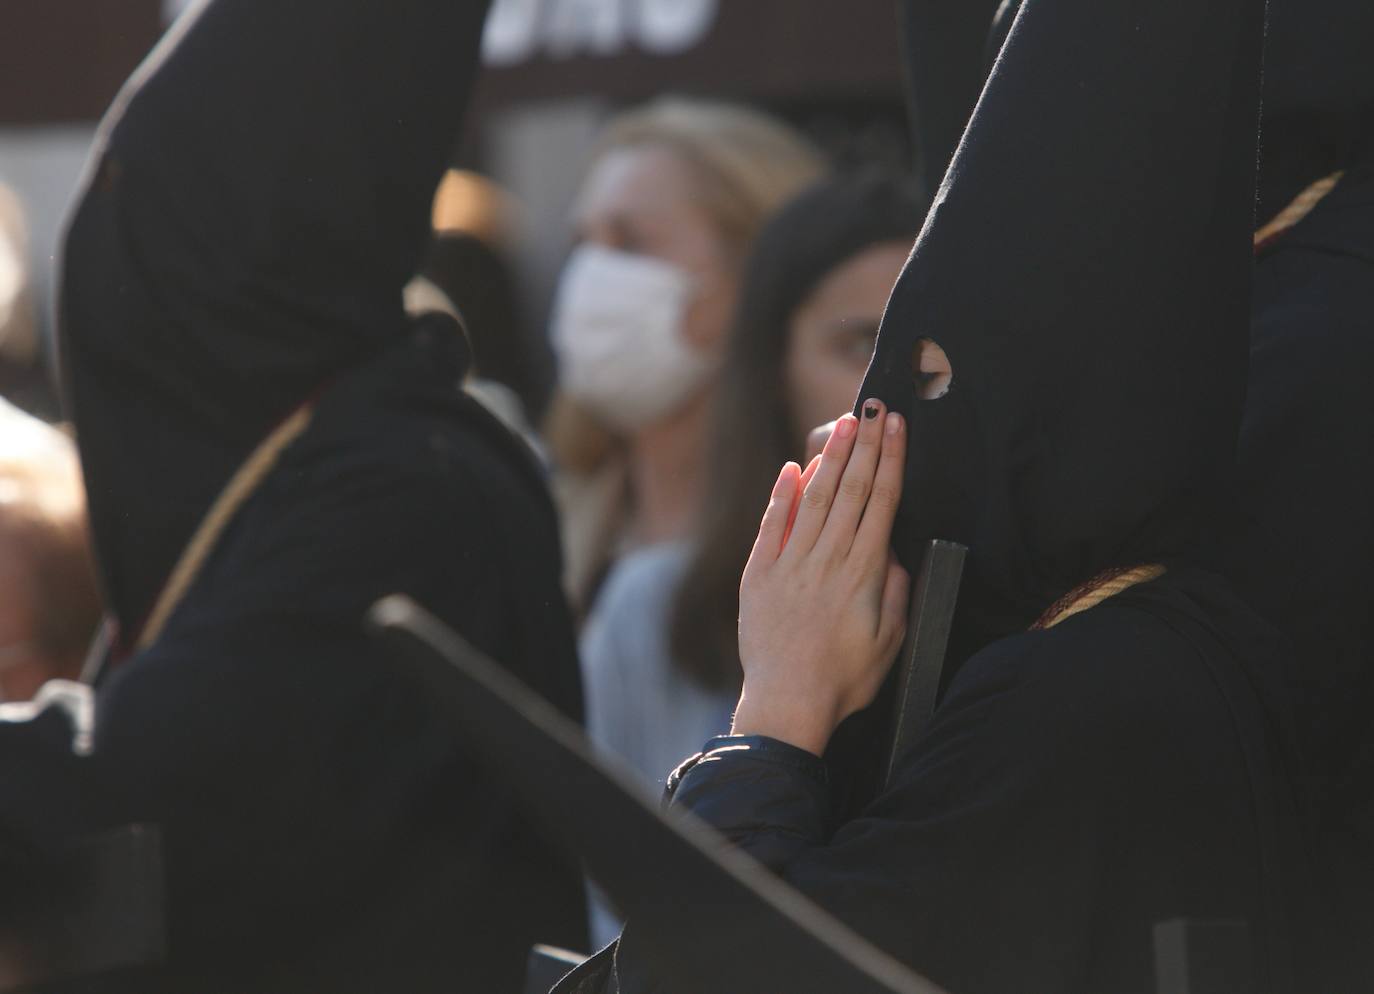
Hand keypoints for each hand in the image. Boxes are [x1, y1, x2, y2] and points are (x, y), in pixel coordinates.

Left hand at [732, 400, 909, 755]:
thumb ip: (895, 592)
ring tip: (844, 425)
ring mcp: (789, 564)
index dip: (891, 461)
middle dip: (866, 446)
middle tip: (875, 408)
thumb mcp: (890, 641)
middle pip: (850, 491)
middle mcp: (827, 560)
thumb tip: (894, 554)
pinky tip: (793, 466)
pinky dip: (782, 494)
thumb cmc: (844, 679)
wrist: (787, 704)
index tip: (898, 428)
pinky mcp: (758, 575)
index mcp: (863, 574)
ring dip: (830, 458)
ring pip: (813, 499)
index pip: (881, 503)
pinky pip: (771, 526)